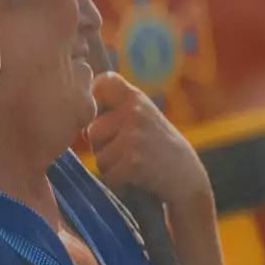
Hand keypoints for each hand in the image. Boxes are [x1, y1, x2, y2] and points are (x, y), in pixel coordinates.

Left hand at [85, 73, 211, 210]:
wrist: (187, 178)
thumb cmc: (158, 149)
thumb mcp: (143, 118)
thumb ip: (117, 111)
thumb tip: (78, 115)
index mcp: (136, 97)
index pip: (103, 82)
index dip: (95, 97)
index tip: (103, 114)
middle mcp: (135, 111)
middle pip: (93, 130)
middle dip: (102, 147)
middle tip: (128, 152)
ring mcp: (134, 135)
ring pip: (99, 156)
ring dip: (111, 167)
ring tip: (134, 165)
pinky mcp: (133, 160)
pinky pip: (108, 174)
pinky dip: (119, 183)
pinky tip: (137, 178)